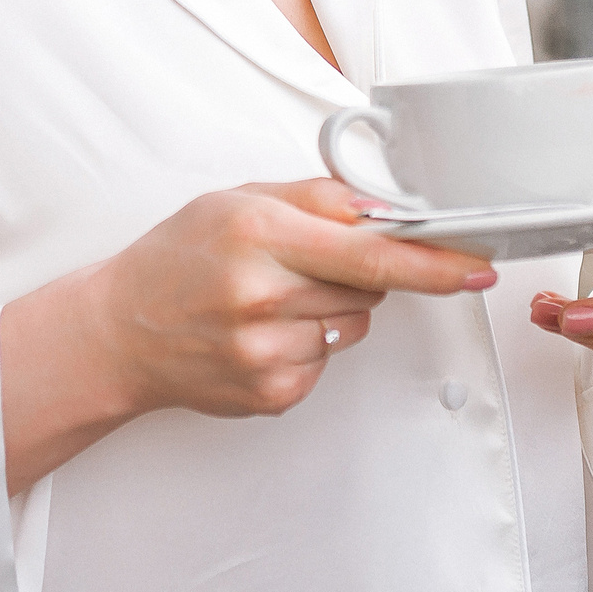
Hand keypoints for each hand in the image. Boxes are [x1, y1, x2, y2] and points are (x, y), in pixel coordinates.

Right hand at [0, 179, 488, 489]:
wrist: (118, 331)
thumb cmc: (175, 258)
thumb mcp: (237, 199)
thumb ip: (318, 198)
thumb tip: (387, 208)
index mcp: (258, 234)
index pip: (371, 255)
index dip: (432, 264)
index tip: (475, 267)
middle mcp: (262, 296)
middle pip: (369, 291)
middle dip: (354, 274)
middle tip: (299, 264)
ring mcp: (266, 352)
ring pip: (352, 327)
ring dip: (328, 311)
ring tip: (266, 300)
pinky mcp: (271, 393)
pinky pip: (327, 362)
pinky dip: (306, 345)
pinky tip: (258, 333)